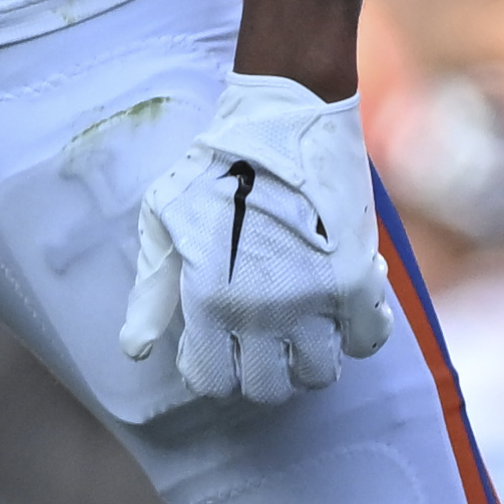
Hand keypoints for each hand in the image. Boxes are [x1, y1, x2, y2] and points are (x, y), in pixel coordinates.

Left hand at [120, 73, 393, 405]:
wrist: (285, 114)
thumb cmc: (215, 164)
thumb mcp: (165, 221)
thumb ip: (150, 292)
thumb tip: (135, 350)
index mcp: (209, 301)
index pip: (212, 383)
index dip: (213, 368)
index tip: (221, 344)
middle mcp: (260, 311)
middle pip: (267, 388)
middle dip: (261, 369)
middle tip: (264, 339)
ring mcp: (312, 298)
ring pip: (318, 374)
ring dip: (310, 357)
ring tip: (304, 326)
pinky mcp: (355, 277)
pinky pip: (368, 339)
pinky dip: (359, 331)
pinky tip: (344, 309)